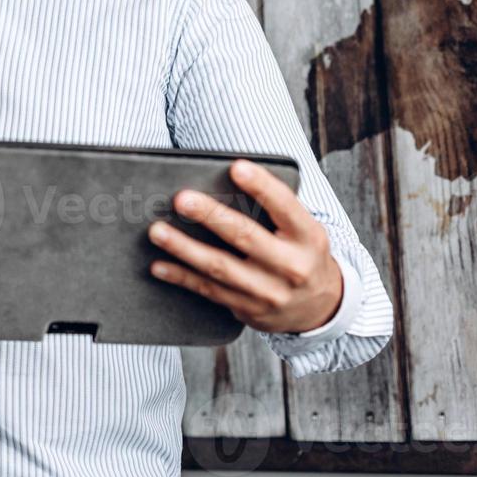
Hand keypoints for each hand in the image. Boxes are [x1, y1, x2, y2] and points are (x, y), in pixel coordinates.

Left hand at [147, 158, 343, 334]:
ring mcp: (269, 292)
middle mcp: (291, 266)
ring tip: (157, 231)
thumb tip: (224, 182)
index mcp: (308, 237)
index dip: (261, 186)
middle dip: (210, 216)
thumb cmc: (302, 254)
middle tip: (181, 199)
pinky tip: (159, 265)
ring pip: (219, 267)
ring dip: (184, 248)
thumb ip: (275, 210)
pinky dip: (181, 276)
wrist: (320, 308)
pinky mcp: (248, 309)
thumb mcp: (303, 230)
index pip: (285, 206)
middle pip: (245, 237)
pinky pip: (209, 290)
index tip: (236, 167)